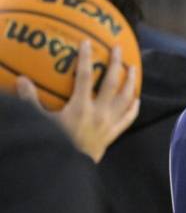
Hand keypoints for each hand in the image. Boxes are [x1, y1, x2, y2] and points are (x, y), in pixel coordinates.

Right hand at [17, 40, 139, 162]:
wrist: (68, 169)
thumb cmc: (53, 144)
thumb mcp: (39, 122)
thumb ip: (30, 101)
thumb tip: (21, 80)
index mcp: (81, 107)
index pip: (85, 77)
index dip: (86, 58)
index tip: (87, 43)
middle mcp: (99, 113)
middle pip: (113, 83)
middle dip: (116, 64)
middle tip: (118, 48)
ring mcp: (109, 123)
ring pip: (126, 98)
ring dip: (131, 81)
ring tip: (133, 68)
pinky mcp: (113, 134)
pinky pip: (128, 119)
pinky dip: (134, 108)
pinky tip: (137, 99)